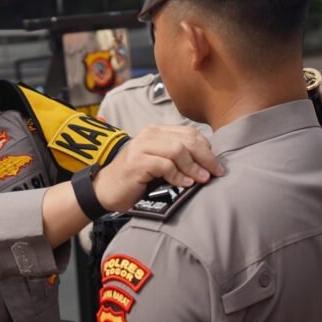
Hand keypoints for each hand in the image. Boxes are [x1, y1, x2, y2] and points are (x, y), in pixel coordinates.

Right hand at [92, 125, 224, 212]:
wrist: (105, 190)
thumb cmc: (135, 179)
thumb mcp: (159, 163)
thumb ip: (177, 158)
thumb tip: (207, 165)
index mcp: (157, 131)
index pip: (190, 133)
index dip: (207, 149)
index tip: (216, 166)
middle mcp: (149, 135)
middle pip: (187, 140)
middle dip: (206, 157)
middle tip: (216, 173)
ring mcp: (142, 147)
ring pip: (178, 150)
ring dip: (194, 167)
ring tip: (202, 180)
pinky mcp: (137, 162)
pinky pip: (165, 165)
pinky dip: (178, 175)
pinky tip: (185, 184)